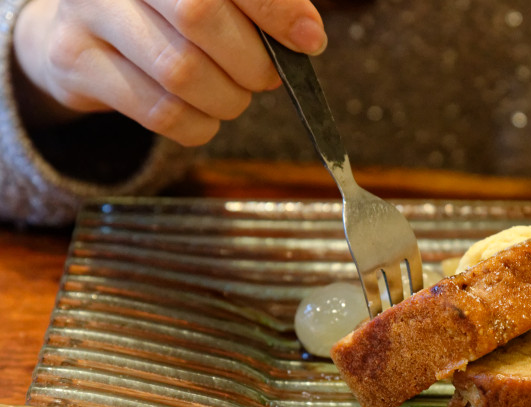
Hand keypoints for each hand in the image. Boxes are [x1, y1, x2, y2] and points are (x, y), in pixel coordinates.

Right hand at [12, 0, 325, 145]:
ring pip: (181, 72)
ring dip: (227, 99)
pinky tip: (203, 113)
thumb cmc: (168, 12)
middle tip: (265, 76)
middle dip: (252, 61)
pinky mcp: (75, 62)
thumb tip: (308, 35)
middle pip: (200, 17)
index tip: (310, 40)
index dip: (276, 9)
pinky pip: (159, 112)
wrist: (83, 29)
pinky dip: (198, 125)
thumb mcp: (217, 0)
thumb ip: (260, 7)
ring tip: (232, 94)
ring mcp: (88, 12)